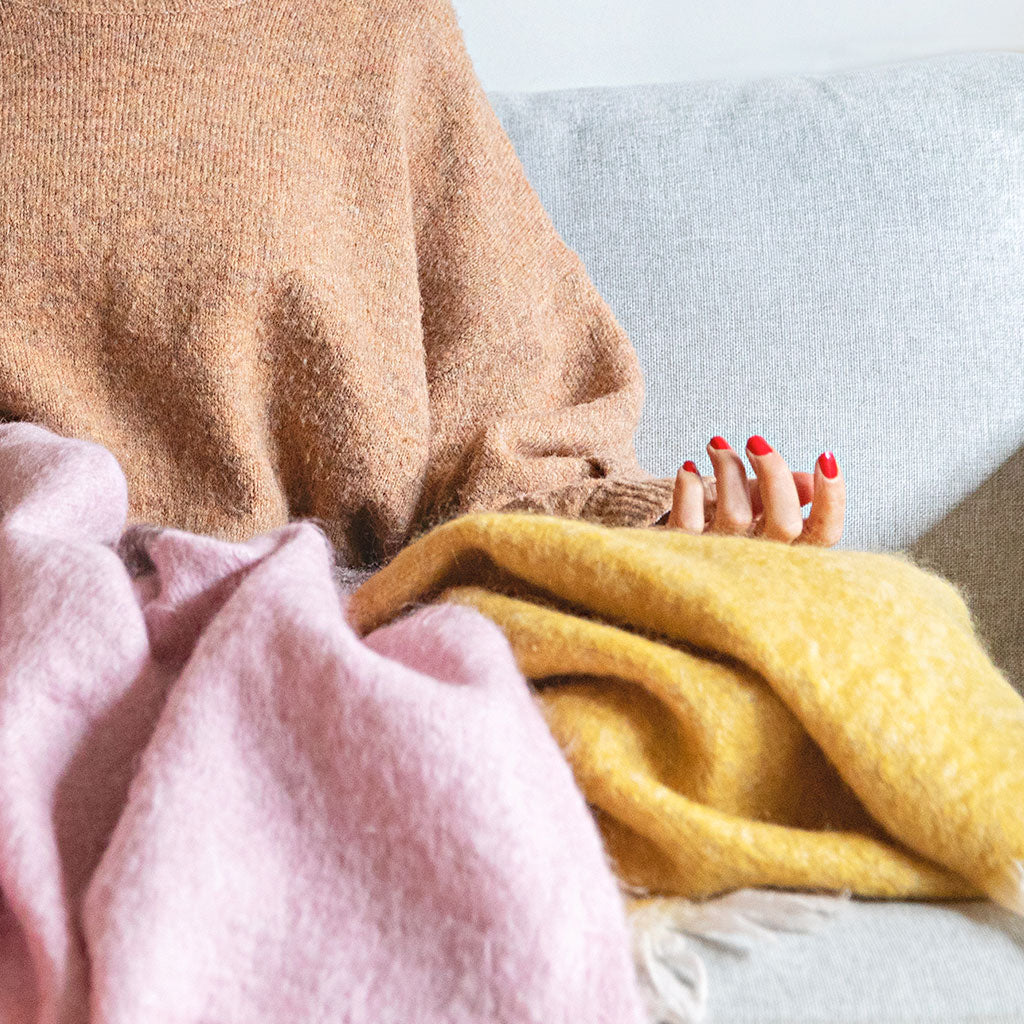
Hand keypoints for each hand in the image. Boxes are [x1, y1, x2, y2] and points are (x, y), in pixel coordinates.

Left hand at [656, 435, 844, 546]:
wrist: (665, 556)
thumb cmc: (720, 525)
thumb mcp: (757, 508)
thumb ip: (783, 495)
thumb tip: (810, 480)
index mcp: (785, 552)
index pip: (824, 534)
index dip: (832, 498)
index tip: (825, 457)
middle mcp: (757, 563)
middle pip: (785, 524)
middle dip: (774, 474)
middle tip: (756, 442)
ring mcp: (720, 561)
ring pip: (737, 516)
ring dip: (727, 469)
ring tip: (716, 445)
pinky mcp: (682, 554)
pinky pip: (689, 519)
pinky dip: (689, 486)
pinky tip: (688, 467)